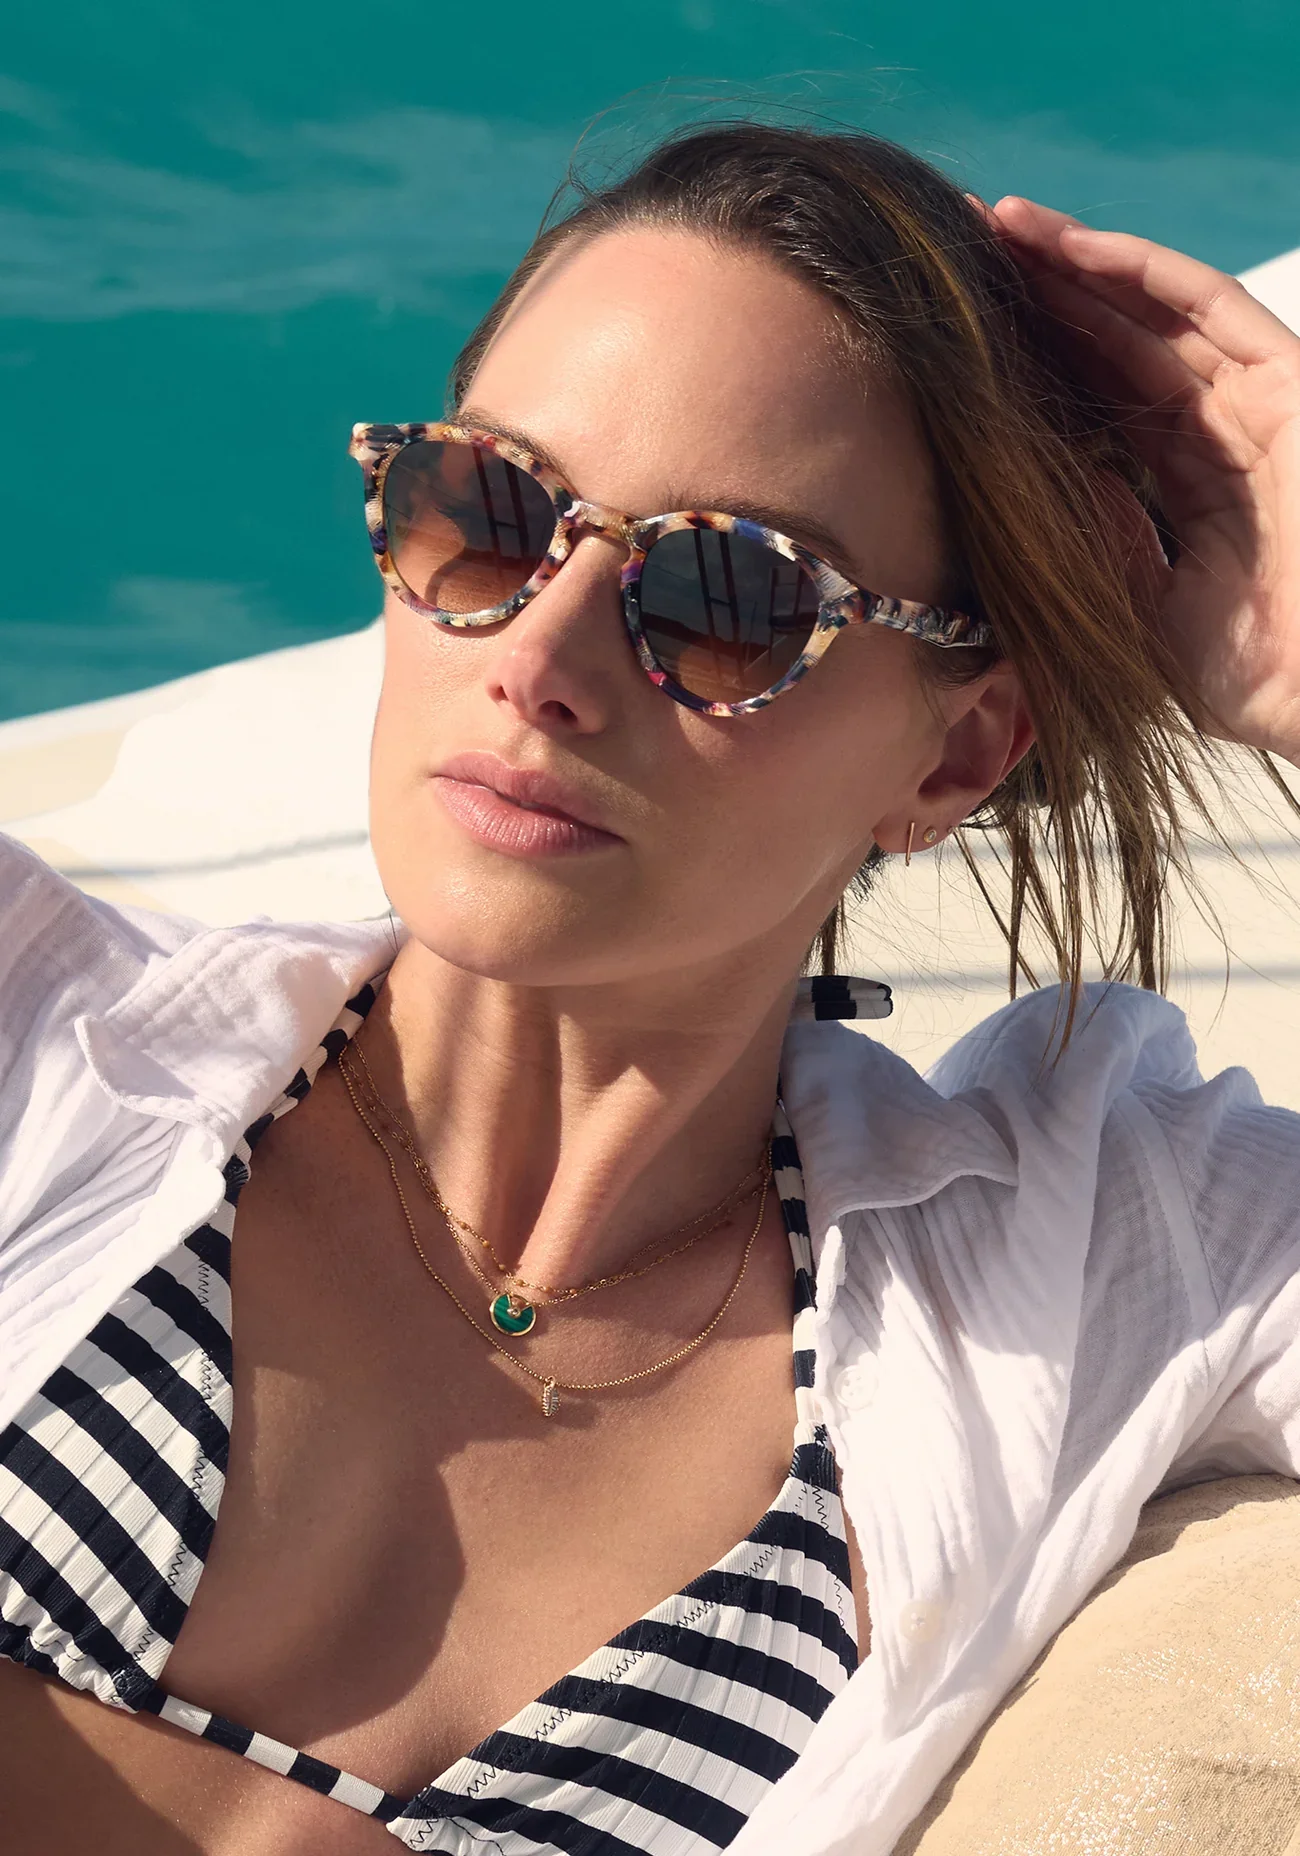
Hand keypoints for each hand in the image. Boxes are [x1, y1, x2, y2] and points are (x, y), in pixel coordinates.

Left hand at [982, 196, 1299, 764]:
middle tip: (958, 250)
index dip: (1038, 362)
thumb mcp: (1146, 607)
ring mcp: (1257, 402)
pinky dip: (1138, 269)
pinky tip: (1068, 246)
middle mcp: (1223, 432)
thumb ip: (1107, 539)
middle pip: (1119, 342)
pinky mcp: (1291, 382)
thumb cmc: (1255, 676)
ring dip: (1076, 263)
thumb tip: (1049, 478)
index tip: (960, 336)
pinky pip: (1207, 307)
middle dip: (1043, 295)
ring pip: (1154, 310)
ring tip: (996, 225)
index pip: (1103, 402)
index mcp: (1191, 485)